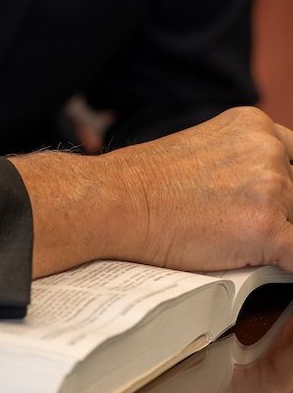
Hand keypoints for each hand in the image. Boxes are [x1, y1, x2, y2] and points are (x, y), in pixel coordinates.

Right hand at [11, 107, 292, 277]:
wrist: (116, 200)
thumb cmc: (147, 184)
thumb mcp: (206, 148)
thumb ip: (243, 162)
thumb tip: (265, 196)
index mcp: (254, 125)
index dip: (286, 184)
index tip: (276, 206)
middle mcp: (268, 149)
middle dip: (277, 214)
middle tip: (239, 224)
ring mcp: (271, 187)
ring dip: (274, 239)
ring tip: (237, 245)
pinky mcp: (267, 227)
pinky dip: (282, 266)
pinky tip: (265, 267)